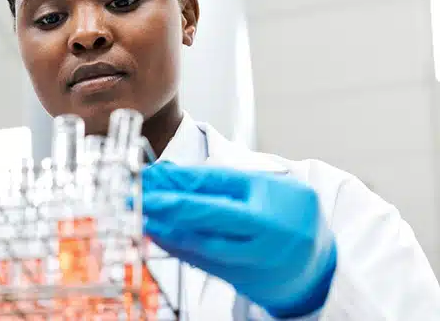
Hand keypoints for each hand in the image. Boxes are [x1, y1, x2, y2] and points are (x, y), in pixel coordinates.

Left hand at [140, 162, 336, 317]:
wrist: (316, 266)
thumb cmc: (287, 214)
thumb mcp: (264, 185)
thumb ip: (220, 179)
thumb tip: (169, 173)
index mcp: (272, 198)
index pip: (218, 185)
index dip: (180, 180)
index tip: (150, 175)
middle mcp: (265, 230)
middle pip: (210, 215)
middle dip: (168, 204)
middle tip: (137, 195)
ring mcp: (255, 258)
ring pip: (204, 243)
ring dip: (167, 230)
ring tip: (142, 216)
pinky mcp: (242, 279)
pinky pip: (204, 263)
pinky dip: (178, 248)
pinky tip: (158, 236)